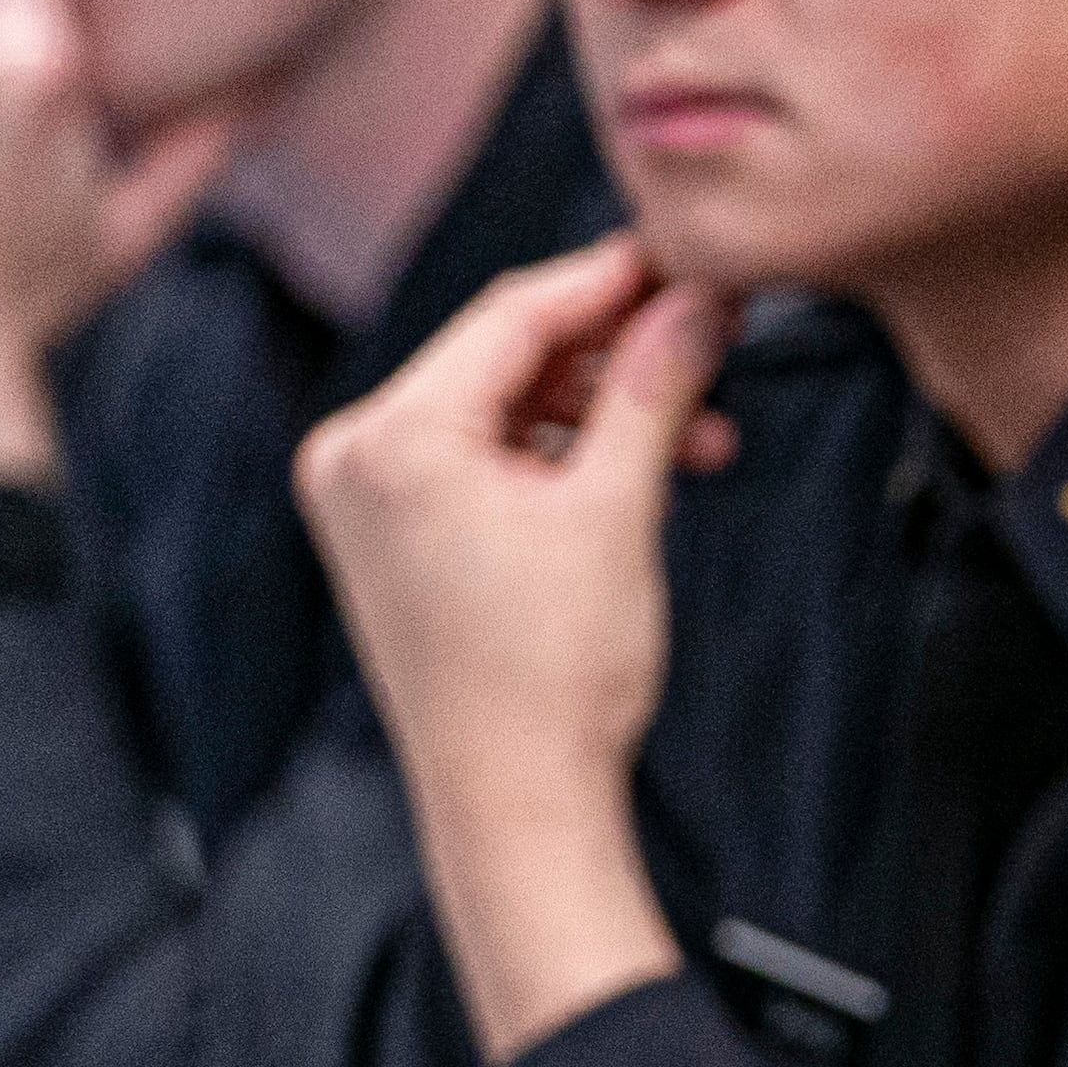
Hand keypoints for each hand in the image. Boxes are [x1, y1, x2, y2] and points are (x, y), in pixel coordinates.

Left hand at [292, 234, 735, 1062]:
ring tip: (700, 443)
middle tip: (712, 346)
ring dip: (599, 414)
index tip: (688, 262)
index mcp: (392, 438)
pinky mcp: (387, 540)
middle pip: (503, 358)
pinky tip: (634, 478)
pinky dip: (557, 460)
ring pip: (501, 411)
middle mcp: (354, 455)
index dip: (611, 281)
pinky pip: (480, 461)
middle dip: (615, 357)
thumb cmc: (558, 674)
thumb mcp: (618, 509)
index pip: (512, 314)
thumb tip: (699, 299)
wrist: (516, 804)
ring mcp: (362, 500)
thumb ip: (652, 388)